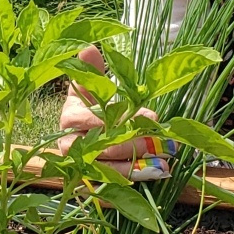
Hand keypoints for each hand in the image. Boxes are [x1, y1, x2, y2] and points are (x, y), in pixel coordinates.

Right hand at [57, 45, 157, 176]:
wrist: (76, 135)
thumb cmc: (86, 107)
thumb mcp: (88, 86)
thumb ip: (90, 69)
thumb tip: (88, 46)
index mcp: (69, 118)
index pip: (93, 120)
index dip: (123, 118)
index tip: (151, 114)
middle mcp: (69, 145)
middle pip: (101, 149)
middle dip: (135, 145)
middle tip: (162, 142)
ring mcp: (79, 167)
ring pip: (107, 170)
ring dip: (138, 167)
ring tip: (164, 163)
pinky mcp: (89, 183)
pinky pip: (110, 187)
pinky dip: (134, 181)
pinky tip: (155, 174)